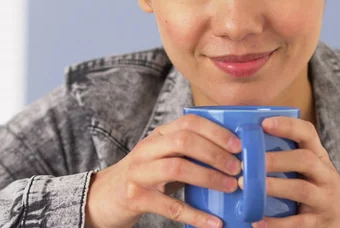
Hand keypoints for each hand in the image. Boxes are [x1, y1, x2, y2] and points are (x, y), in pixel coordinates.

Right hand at [84, 114, 242, 227]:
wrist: (102, 198)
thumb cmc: (144, 176)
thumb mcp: (163, 156)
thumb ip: (188, 151)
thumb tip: (231, 154)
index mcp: (158, 136)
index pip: (188, 122)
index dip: (215, 131)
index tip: (238, 145)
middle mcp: (147, 149)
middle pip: (183, 141)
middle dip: (215, 153)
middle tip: (237, 168)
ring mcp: (139, 173)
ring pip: (176, 168)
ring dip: (208, 177)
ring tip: (230, 187)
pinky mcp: (134, 198)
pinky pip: (169, 206)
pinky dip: (194, 214)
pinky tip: (213, 222)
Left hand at [241, 117, 339, 227]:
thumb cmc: (321, 188)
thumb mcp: (313, 169)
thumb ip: (289, 157)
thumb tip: (248, 147)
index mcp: (319, 157)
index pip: (308, 133)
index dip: (288, 126)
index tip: (265, 123)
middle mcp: (324, 175)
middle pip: (305, 160)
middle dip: (277, 159)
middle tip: (249, 162)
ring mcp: (324, 199)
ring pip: (302, 189)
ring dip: (274, 186)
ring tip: (247, 186)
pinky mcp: (319, 223)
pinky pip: (297, 223)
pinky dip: (276, 223)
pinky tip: (257, 220)